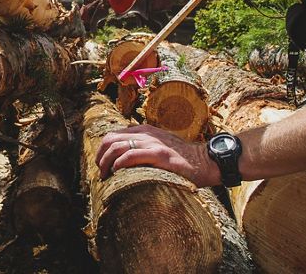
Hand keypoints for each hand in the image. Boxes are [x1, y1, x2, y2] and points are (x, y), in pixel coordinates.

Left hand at [95, 125, 219, 186]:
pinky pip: (132, 155)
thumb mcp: (160, 147)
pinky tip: (117, 171)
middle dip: (100, 156)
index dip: (103, 150)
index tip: (101, 164)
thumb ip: (144, 147)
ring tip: (105, 175)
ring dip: (106, 161)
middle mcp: (146, 134)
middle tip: (100, 172)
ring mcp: (153, 143)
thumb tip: (124, 159)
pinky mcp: (160, 155)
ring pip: (118, 146)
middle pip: (111, 139)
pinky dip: (120, 163)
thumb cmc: (182, 159)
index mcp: (145, 131)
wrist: (206, 161)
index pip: (114, 135)